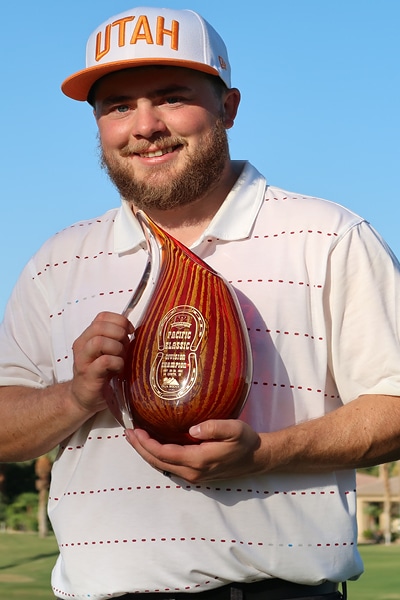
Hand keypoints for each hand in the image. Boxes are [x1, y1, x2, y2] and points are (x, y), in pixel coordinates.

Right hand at [69, 311, 133, 413]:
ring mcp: (83, 361)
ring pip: (99, 341)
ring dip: (117, 348)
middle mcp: (82, 346)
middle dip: (119, 333)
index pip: (102, 317)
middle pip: (100, 326)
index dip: (120, 321)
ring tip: (122, 357)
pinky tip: (119, 368)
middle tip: (126, 346)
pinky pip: (104, 361)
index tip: (130, 331)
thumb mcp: (109, 352)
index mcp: (88, 337)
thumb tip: (134, 331)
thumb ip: (117, 340)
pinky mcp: (88, 376)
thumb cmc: (100, 374)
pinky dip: (116, 362)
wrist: (84, 398)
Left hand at [125, 419, 260, 482]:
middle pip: (157, 462)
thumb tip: (192, 429)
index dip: (146, 444)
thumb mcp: (234, 429)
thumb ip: (214, 427)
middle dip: (140, 448)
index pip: (164, 454)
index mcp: (198, 461)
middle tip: (127, 432)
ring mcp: (193, 476)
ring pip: (161, 466)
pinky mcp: (195, 474)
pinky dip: (156, 455)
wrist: (257, 458)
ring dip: (146, 452)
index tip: (135, 430)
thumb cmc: (245, 441)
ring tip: (134, 437)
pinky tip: (152, 444)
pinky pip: (169, 466)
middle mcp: (192, 473)